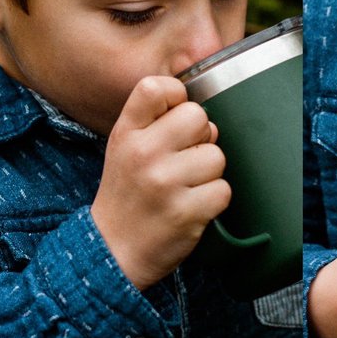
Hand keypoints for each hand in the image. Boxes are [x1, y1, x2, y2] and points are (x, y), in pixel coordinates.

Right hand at [91, 75, 228, 290]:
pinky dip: (213, 199)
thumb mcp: (123, 148)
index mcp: (126, 133)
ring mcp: (165, 183)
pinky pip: (223, 190)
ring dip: (208, 173)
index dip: (176, 96)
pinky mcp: (186, 212)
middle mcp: (144, 153)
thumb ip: (154, 122)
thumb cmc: (126, 194)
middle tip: (183, 159)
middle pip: (198, 117)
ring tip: (186, 186)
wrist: (113, 250)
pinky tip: (192, 206)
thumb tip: (203, 116)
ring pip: (216, 156)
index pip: (156, 87)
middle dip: (200, 137)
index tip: (174, 115)